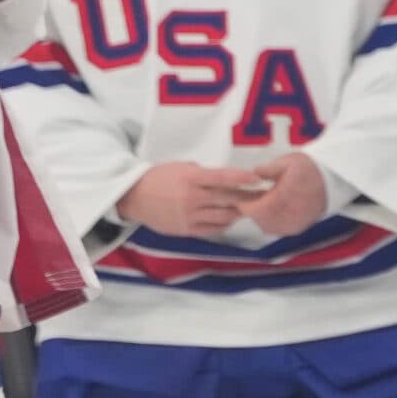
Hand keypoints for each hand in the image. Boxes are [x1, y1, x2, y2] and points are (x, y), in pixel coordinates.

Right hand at [118, 160, 269, 238]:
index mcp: (190, 178)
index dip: (242, 177)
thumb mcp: (179, 167)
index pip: (222, 178)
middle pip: (228, 199)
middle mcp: (192, 198)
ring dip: (238, 212)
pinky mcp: (187, 230)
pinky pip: (213, 229)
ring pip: (224, 216)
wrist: (133, 198)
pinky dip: (224, 224)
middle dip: (248, 197)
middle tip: (263, 196)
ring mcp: (190, 216)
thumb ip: (202, 173)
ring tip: (247, 209)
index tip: (257, 178)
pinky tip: (228, 219)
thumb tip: (224, 180)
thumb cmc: (157, 178)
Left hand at [245, 152, 327, 237]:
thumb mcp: (288, 162)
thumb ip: (267, 169)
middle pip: (259, 219)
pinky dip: (270, 222)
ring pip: (267, 226)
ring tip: (260, 202)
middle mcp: (291, 215)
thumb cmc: (311, 170)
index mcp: (286, 198)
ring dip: (259, 216)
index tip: (240, 196)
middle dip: (251, 209)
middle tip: (249, 198)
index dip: (244, 204)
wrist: (334, 180)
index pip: (256, 209)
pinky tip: (270, 210)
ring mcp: (296, 224)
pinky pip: (278, 230)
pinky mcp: (299, 227)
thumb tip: (252, 175)